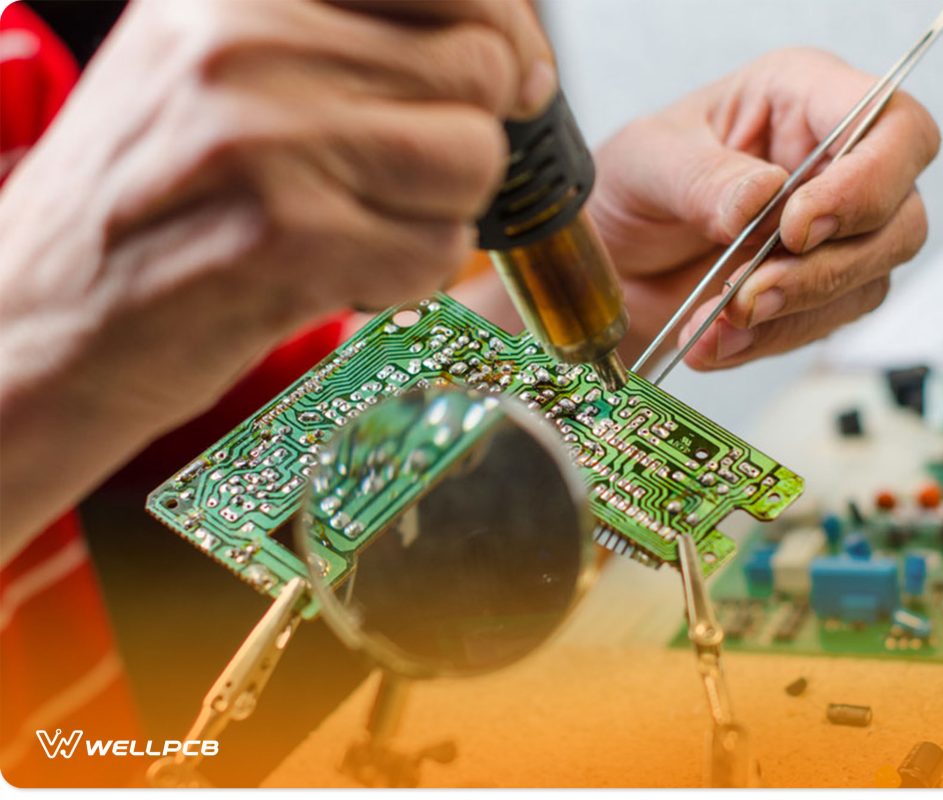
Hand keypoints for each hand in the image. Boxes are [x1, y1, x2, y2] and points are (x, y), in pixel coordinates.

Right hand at [0, 0, 554, 548]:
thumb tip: (505, 45)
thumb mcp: (219, 65)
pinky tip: (333, 272)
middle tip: (396, 175)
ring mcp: (266, 136)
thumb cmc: (149, 199)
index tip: (512, 75)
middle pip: (479, 71)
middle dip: (464, 137)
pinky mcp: (286, 238)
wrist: (40, 320)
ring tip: (355, 223)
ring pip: (472, 160)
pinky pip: (438, 248)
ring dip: (437, 209)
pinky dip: (406, 275)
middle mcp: (247, 38)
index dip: (504, 31)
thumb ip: (345, 34)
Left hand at [590, 48, 939, 369]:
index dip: (867, 181)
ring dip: (792, 312)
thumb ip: (702, 179)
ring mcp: (834, 232)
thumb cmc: (629, 187)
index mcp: (803, 97)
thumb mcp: (645, 163)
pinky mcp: (817, 290)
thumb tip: (760, 199)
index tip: (796, 227)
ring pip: (871, 279)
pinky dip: (766, 340)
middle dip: (827, 266)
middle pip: (900, 216)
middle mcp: (833, 162)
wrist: (607, 261)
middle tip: (750, 292)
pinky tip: (713, 340)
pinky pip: (823, 325)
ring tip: (715, 323)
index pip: (893, 126)